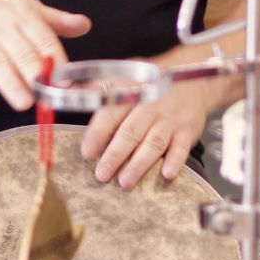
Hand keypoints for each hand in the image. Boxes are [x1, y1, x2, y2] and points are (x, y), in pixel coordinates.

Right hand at [0, 0, 90, 115]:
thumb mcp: (26, 8)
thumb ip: (55, 21)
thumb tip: (84, 25)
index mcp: (23, 15)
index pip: (44, 38)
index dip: (56, 59)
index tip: (66, 80)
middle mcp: (1, 25)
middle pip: (21, 51)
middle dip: (35, 74)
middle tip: (46, 95)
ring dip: (10, 83)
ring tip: (23, 102)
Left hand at [79, 75, 210, 189]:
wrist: (192, 81)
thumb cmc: (152, 85)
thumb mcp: (125, 77)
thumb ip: (98, 88)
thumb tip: (67, 89)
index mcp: (131, 94)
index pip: (110, 113)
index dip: (97, 134)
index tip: (87, 153)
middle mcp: (149, 107)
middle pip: (130, 132)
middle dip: (115, 155)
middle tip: (102, 174)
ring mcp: (169, 119)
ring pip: (153, 142)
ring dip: (139, 163)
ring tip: (125, 181)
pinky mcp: (187, 131)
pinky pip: (182, 147)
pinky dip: (175, 161)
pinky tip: (167, 174)